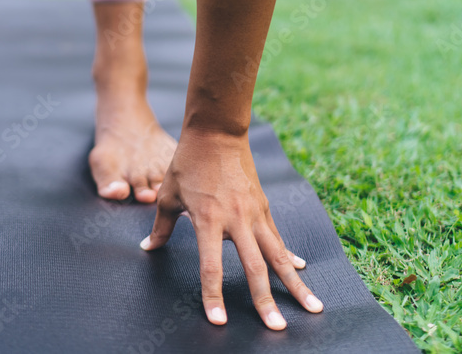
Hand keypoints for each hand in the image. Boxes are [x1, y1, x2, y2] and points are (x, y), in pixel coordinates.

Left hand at [140, 129, 321, 329]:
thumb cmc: (187, 163)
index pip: (211, 266)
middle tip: (276, 328)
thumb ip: (161, 226)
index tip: (219, 320)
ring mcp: (255, 213)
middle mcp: (236, 220)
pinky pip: (279, 238)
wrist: (216, 132)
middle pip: (255, 267)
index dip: (213, 295)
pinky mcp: (264, 206)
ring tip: (313, 308)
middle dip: (266, 301)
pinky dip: (290, 257)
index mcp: (208, 219)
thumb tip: (148, 248)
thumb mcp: (168, 194)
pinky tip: (302, 271)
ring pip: (278, 255)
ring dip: (295, 284)